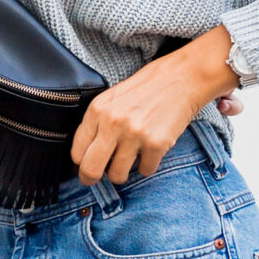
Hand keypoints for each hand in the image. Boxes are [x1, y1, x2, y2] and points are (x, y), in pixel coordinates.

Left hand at [72, 27, 240, 185]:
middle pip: (90, 170)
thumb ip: (97, 123)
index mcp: (97, 110)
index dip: (81, 163)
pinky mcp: (156, 144)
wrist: (182, 78)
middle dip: (91, 179)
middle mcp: (112, 123)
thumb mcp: (112, 99)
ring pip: (117, 176)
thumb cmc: (147, 89)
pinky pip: (145, 171)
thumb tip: (84, 156)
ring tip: (130, 159)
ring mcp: (134, 134)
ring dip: (123, 173)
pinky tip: (151, 151)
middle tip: (96, 179)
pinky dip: (148, 165)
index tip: (86, 166)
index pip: (76, 152)